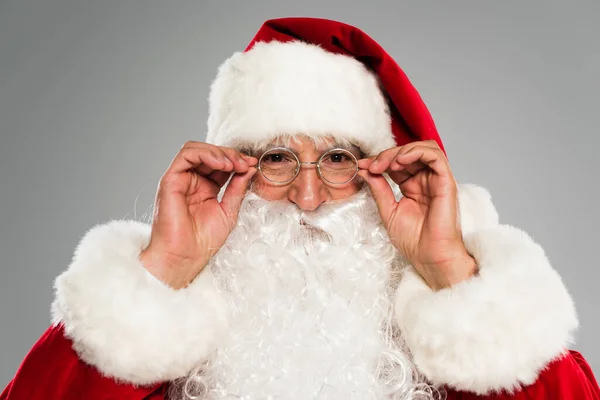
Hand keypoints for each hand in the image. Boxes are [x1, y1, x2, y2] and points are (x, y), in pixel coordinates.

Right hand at [139, 141, 257, 288]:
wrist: (184, 258)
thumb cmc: (202, 242)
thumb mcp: (229, 211)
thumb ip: (238, 188)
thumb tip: (249, 168)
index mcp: (205, 188)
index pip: (220, 164)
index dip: (237, 160)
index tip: (252, 164)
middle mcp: (191, 181)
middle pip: (210, 154)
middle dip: (231, 154)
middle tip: (246, 162)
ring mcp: (180, 179)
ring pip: (197, 150)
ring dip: (219, 152)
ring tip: (234, 163)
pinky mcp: (170, 180)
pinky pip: (186, 155)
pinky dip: (206, 153)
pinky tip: (222, 164)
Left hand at [358, 140, 476, 289]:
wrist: (429, 257)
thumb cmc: (414, 240)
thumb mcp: (388, 210)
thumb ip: (379, 189)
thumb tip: (365, 170)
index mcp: (412, 186)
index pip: (397, 163)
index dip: (379, 160)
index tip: (362, 166)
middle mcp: (425, 180)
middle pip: (409, 152)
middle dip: (387, 154)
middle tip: (372, 165)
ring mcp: (436, 180)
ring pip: (424, 149)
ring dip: (402, 150)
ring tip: (387, 164)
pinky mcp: (446, 182)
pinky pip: (436, 156)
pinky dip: (417, 152)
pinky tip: (401, 161)